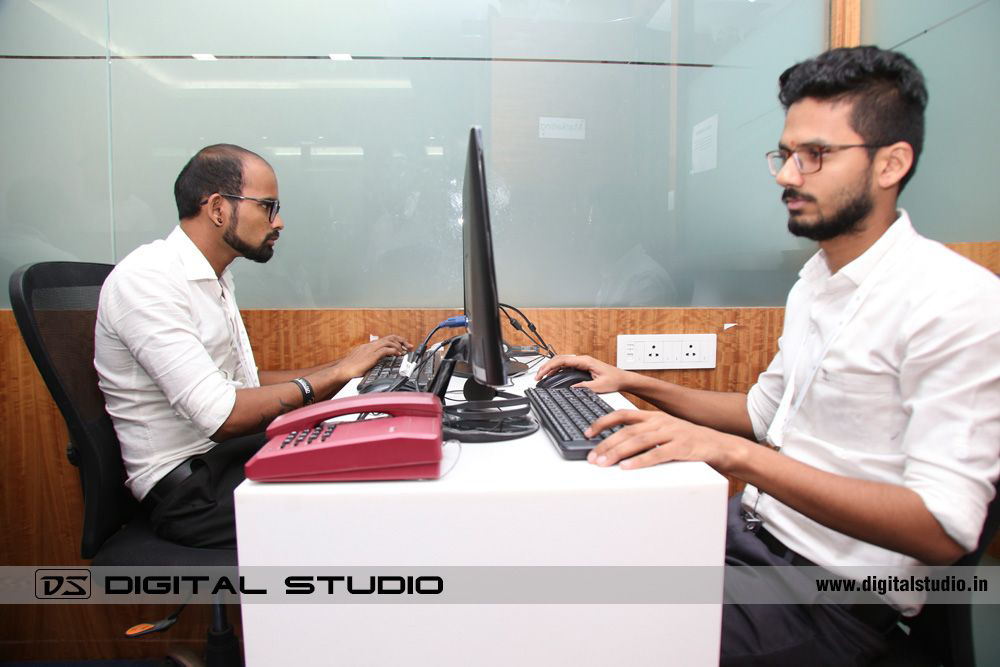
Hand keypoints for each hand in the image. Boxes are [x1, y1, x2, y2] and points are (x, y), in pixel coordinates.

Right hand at [337, 335, 409, 377]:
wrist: (342, 371)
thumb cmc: (350, 368)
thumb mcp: (362, 361)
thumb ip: (370, 359)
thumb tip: (379, 362)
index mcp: (368, 346)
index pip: (385, 339)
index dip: (396, 341)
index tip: (403, 346)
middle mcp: (370, 345)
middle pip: (389, 337)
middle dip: (401, 340)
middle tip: (409, 346)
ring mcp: (371, 349)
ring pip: (389, 341)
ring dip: (399, 345)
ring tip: (405, 351)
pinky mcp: (372, 356)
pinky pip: (386, 350)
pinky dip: (394, 351)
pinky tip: (398, 354)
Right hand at [534, 354, 631, 393]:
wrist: (623, 379)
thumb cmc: (614, 380)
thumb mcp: (599, 387)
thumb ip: (584, 387)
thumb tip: (570, 388)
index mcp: (585, 361)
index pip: (562, 360)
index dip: (549, 366)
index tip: (541, 373)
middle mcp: (582, 360)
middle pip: (559, 359)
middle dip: (546, 367)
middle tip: (537, 376)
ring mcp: (582, 363)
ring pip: (561, 362)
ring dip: (550, 368)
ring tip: (541, 377)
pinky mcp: (582, 367)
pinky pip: (566, 366)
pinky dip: (556, 370)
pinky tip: (551, 377)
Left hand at [584, 409, 734, 470]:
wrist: (717, 444)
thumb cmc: (687, 440)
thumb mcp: (663, 431)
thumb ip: (643, 434)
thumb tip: (616, 444)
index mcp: (653, 417)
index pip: (623, 414)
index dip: (603, 422)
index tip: (587, 432)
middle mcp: (660, 422)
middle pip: (627, 431)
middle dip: (606, 444)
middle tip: (592, 457)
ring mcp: (671, 433)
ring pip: (638, 441)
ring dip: (617, 453)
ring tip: (603, 463)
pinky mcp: (681, 447)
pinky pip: (656, 454)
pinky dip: (640, 461)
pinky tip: (627, 468)